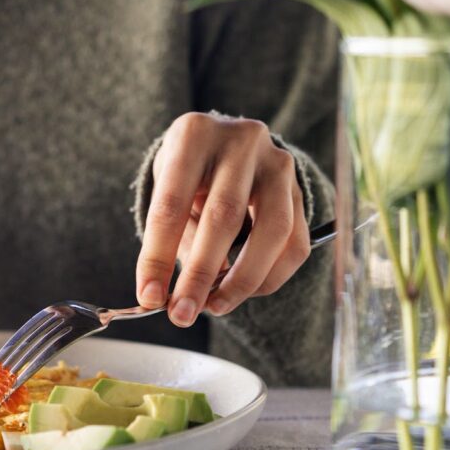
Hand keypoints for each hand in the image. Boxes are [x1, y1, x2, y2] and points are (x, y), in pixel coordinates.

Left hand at [135, 112, 310, 326]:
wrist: (228, 143)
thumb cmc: (189, 171)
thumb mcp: (167, 188)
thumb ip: (171, 236)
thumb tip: (164, 295)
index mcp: (194, 136)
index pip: (171, 204)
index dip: (158, 256)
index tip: (149, 296)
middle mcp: (241, 141)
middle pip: (223, 217)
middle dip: (200, 274)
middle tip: (182, 313)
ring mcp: (278, 163)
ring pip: (272, 231)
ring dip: (242, 280)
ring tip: (215, 306)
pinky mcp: (301, 189)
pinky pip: (294, 243)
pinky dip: (270, 277)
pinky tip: (244, 291)